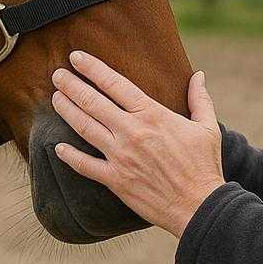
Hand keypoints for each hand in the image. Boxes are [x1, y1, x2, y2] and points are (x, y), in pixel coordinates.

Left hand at [50, 51, 224, 238]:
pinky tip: (57, 147)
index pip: (114, 83)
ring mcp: (120, 156)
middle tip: (57, 74)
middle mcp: (131, 132)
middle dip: (71, 85)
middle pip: (92, 102)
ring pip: (84, 127)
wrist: (199, 206)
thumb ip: (199, 99)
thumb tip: (199, 75)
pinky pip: (85, 166)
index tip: (76, 57)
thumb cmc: (204, 166)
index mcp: (152, 115)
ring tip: (55, 98)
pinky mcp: (115, 180)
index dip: (92, 68)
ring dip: (66, 110)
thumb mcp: (207, 127)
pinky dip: (69, 156)